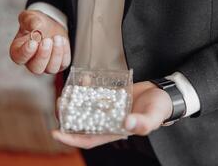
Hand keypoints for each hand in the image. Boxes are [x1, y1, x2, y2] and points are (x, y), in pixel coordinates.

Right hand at [9, 10, 70, 73]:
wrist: (50, 26)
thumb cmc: (37, 24)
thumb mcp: (30, 17)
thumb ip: (30, 20)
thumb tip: (36, 25)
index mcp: (19, 51)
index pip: (20, 58)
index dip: (26, 52)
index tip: (33, 42)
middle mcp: (32, 62)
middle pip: (36, 68)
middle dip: (43, 55)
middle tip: (47, 40)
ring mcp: (46, 65)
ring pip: (51, 69)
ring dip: (56, 54)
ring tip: (57, 37)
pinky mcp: (59, 64)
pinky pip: (63, 63)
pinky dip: (65, 52)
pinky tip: (62, 40)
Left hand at [52, 81, 172, 148]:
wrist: (162, 94)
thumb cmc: (159, 109)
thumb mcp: (153, 117)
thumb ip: (142, 123)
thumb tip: (126, 124)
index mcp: (113, 131)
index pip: (88, 139)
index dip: (71, 139)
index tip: (56, 133)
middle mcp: (107, 121)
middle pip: (81, 122)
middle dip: (66, 116)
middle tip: (59, 102)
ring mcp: (106, 108)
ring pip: (84, 107)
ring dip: (73, 101)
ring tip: (66, 91)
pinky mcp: (108, 96)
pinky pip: (93, 93)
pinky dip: (86, 87)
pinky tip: (82, 79)